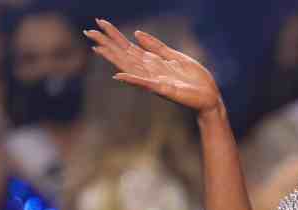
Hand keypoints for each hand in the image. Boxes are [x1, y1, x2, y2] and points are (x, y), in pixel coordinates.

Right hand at [86, 20, 222, 113]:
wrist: (209, 97)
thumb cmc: (194, 79)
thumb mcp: (175, 57)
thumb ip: (156, 47)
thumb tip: (136, 33)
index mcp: (152, 62)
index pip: (128, 46)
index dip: (114, 35)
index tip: (99, 23)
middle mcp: (149, 71)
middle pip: (123, 55)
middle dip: (107, 43)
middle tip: (87, 32)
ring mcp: (154, 81)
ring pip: (129, 67)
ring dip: (113, 58)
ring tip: (96, 48)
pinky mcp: (164, 89)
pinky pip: (145, 83)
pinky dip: (132, 79)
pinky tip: (118, 75)